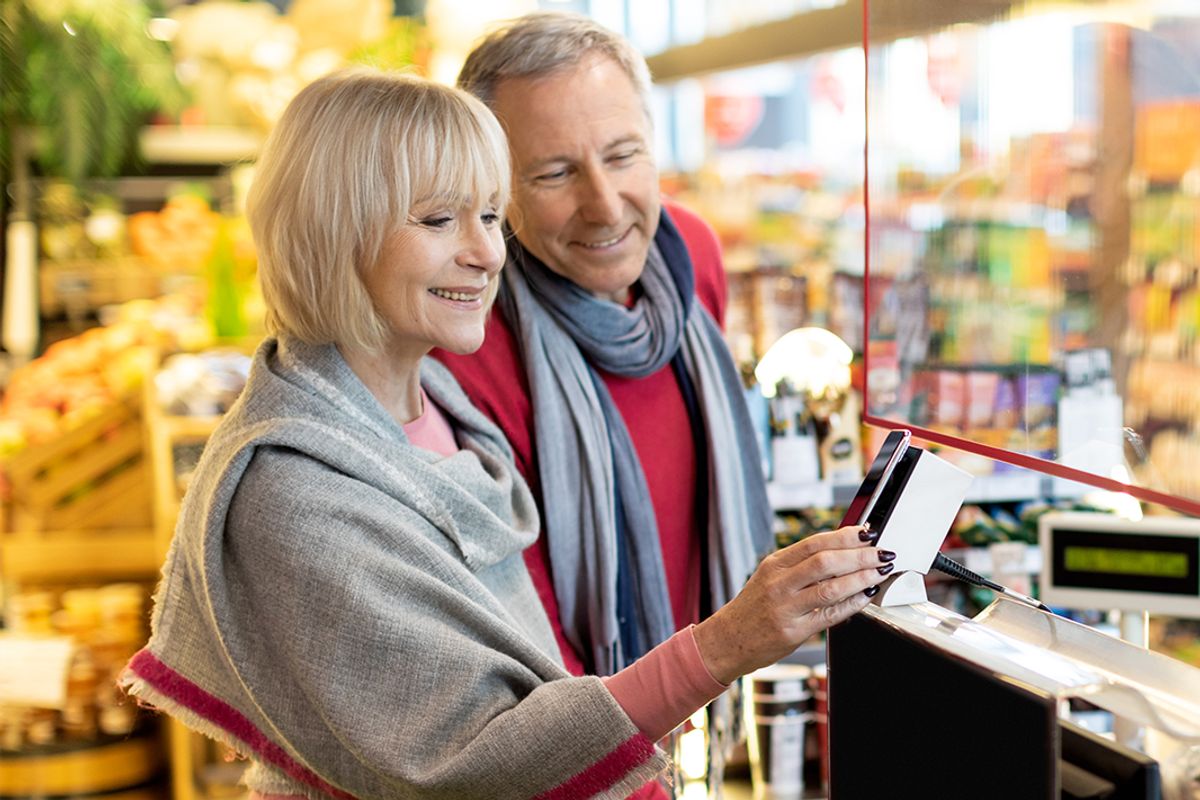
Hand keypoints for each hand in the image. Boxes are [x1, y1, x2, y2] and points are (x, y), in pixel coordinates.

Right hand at [692, 524, 892, 684]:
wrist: (728, 640)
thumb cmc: (753, 608)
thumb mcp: (770, 578)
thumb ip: (800, 566)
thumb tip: (841, 552)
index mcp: (774, 564)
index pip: (814, 543)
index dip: (845, 536)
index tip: (867, 533)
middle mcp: (778, 583)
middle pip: (825, 562)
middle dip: (859, 556)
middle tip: (882, 553)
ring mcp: (785, 608)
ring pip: (830, 587)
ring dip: (861, 578)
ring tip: (880, 572)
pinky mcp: (793, 632)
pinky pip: (829, 615)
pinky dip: (852, 604)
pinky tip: (866, 597)